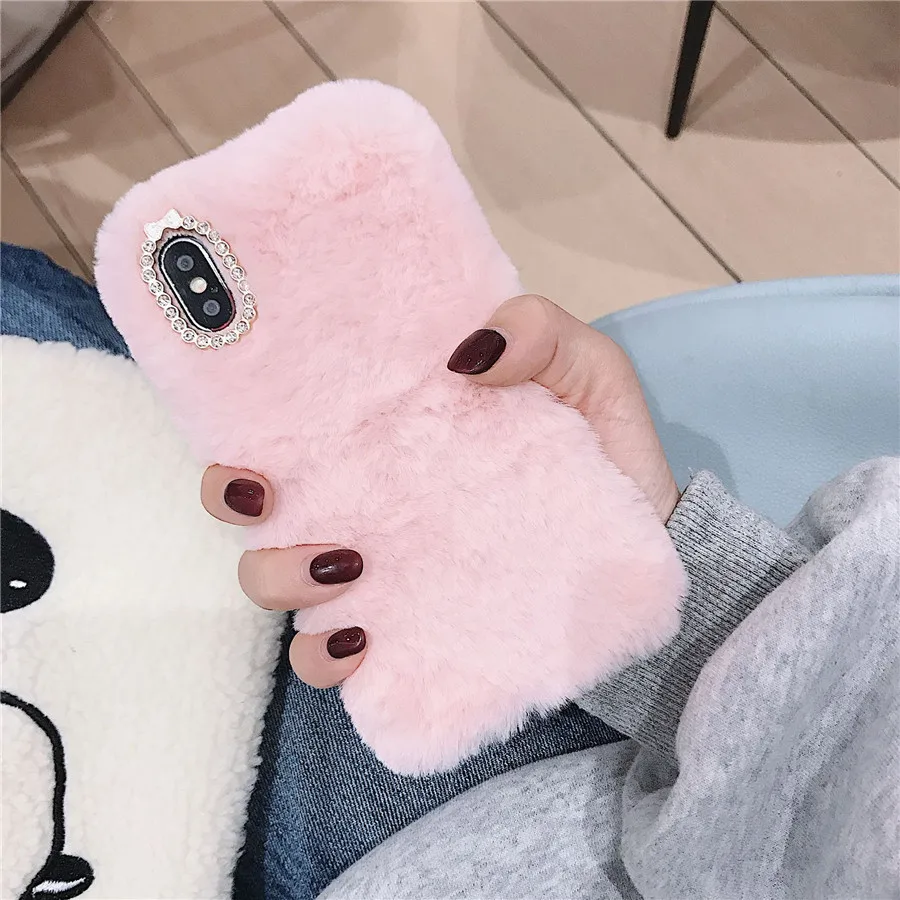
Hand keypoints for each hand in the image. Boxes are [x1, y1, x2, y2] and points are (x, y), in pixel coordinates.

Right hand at [201, 294, 677, 689]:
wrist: (650, 551)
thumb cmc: (608, 454)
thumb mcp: (587, 373)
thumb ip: (540, 333)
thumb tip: (466, 354)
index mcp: (393, 434)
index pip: (295, 423)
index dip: (244, 423)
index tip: (241, 429)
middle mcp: (370, 500)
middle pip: (262, 505)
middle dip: (232, 500)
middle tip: (268, 499)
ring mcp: (382, 571)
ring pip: (278, 582)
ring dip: (278, 576)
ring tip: (346, 567)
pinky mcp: (407, 633)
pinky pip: (334, 658)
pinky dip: (324, 657)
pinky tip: (361, 643)